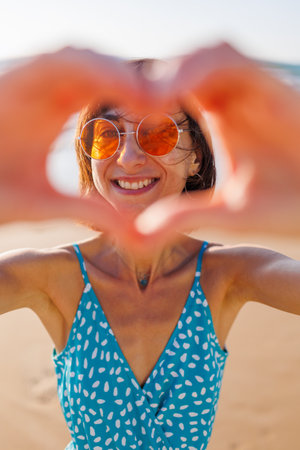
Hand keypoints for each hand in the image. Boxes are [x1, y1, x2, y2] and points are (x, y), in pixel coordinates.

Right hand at [0, 47, 151, 239]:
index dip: (135, 99)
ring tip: (152, 97)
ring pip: (80, 59)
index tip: (165, 118)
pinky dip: (92, 70)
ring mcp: (26, 80)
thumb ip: (88, 210)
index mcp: (55, 108)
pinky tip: (123, 88)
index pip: (103, 90)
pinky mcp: (10, 78)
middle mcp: (43, 90)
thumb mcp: (46, 203)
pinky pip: (57, 62)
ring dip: (117, 73)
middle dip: (132, 81)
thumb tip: (135, 232)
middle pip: (97, 69)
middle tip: (169, 100)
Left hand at [135, 43, 299, 243]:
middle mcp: (235, 98)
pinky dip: (198, 71)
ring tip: (149, 102)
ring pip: (209, 54)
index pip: (178, 87)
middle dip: (157, 77)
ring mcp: (254, 90)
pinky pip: (231, 62)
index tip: (123, 118)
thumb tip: (138, 235)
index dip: (147, 95)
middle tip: (127, 102)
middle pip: (189, 64)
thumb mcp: (223, 213)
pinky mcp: (273, 88)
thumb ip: (183, 216)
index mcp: (220, 116)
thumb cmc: (281, 207)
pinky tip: (171, 96)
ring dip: (175, 70)